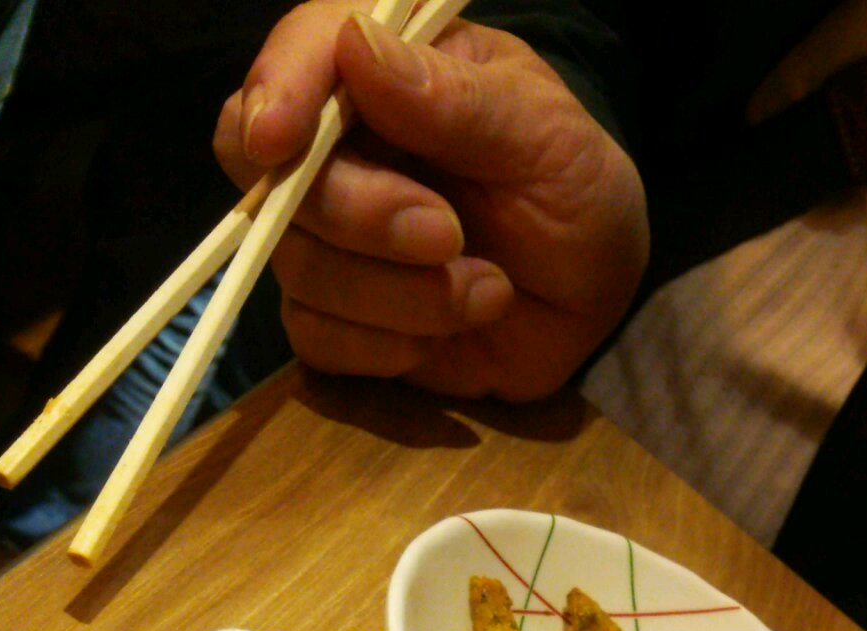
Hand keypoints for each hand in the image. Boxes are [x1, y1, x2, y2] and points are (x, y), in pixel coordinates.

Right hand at [214, 3, 647, 401]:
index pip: (299, 53)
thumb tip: (355, 46)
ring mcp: (332, 235)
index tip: (281, 140)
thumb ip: (455, 98)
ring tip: (489, 290)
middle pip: (272, 174)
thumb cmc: (574, 189)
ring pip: (298, 266)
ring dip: (399, 294)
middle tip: (447, 235)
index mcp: (385, 64)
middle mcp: (339, 143)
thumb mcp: (545, 136)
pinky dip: (384, 347)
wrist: (595, 294)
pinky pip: (316, 337)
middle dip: (357, 215)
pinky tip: (447, 334)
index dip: (277, 92)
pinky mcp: (340, 314)